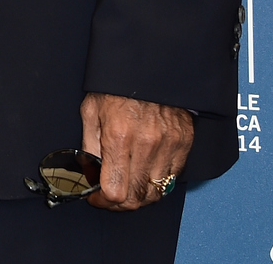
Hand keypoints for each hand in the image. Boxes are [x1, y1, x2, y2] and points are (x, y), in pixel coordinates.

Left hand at [80, 92, 191, 210]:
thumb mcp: (91, 111)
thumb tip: (89, 175)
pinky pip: (172, 178)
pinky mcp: (184, 143)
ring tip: (128, 186)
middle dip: (120, 204)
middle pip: (137, 197)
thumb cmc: (115, 87)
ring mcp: (169, 145)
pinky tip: (145, 173)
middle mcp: (147, 144)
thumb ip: (89, 147)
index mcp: (119, 135)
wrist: (147, 68)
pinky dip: (158, 183)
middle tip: (110, 197)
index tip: (96, 197)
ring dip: (140, 196)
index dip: (102, 201)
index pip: (115, 191)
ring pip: (156, 192)